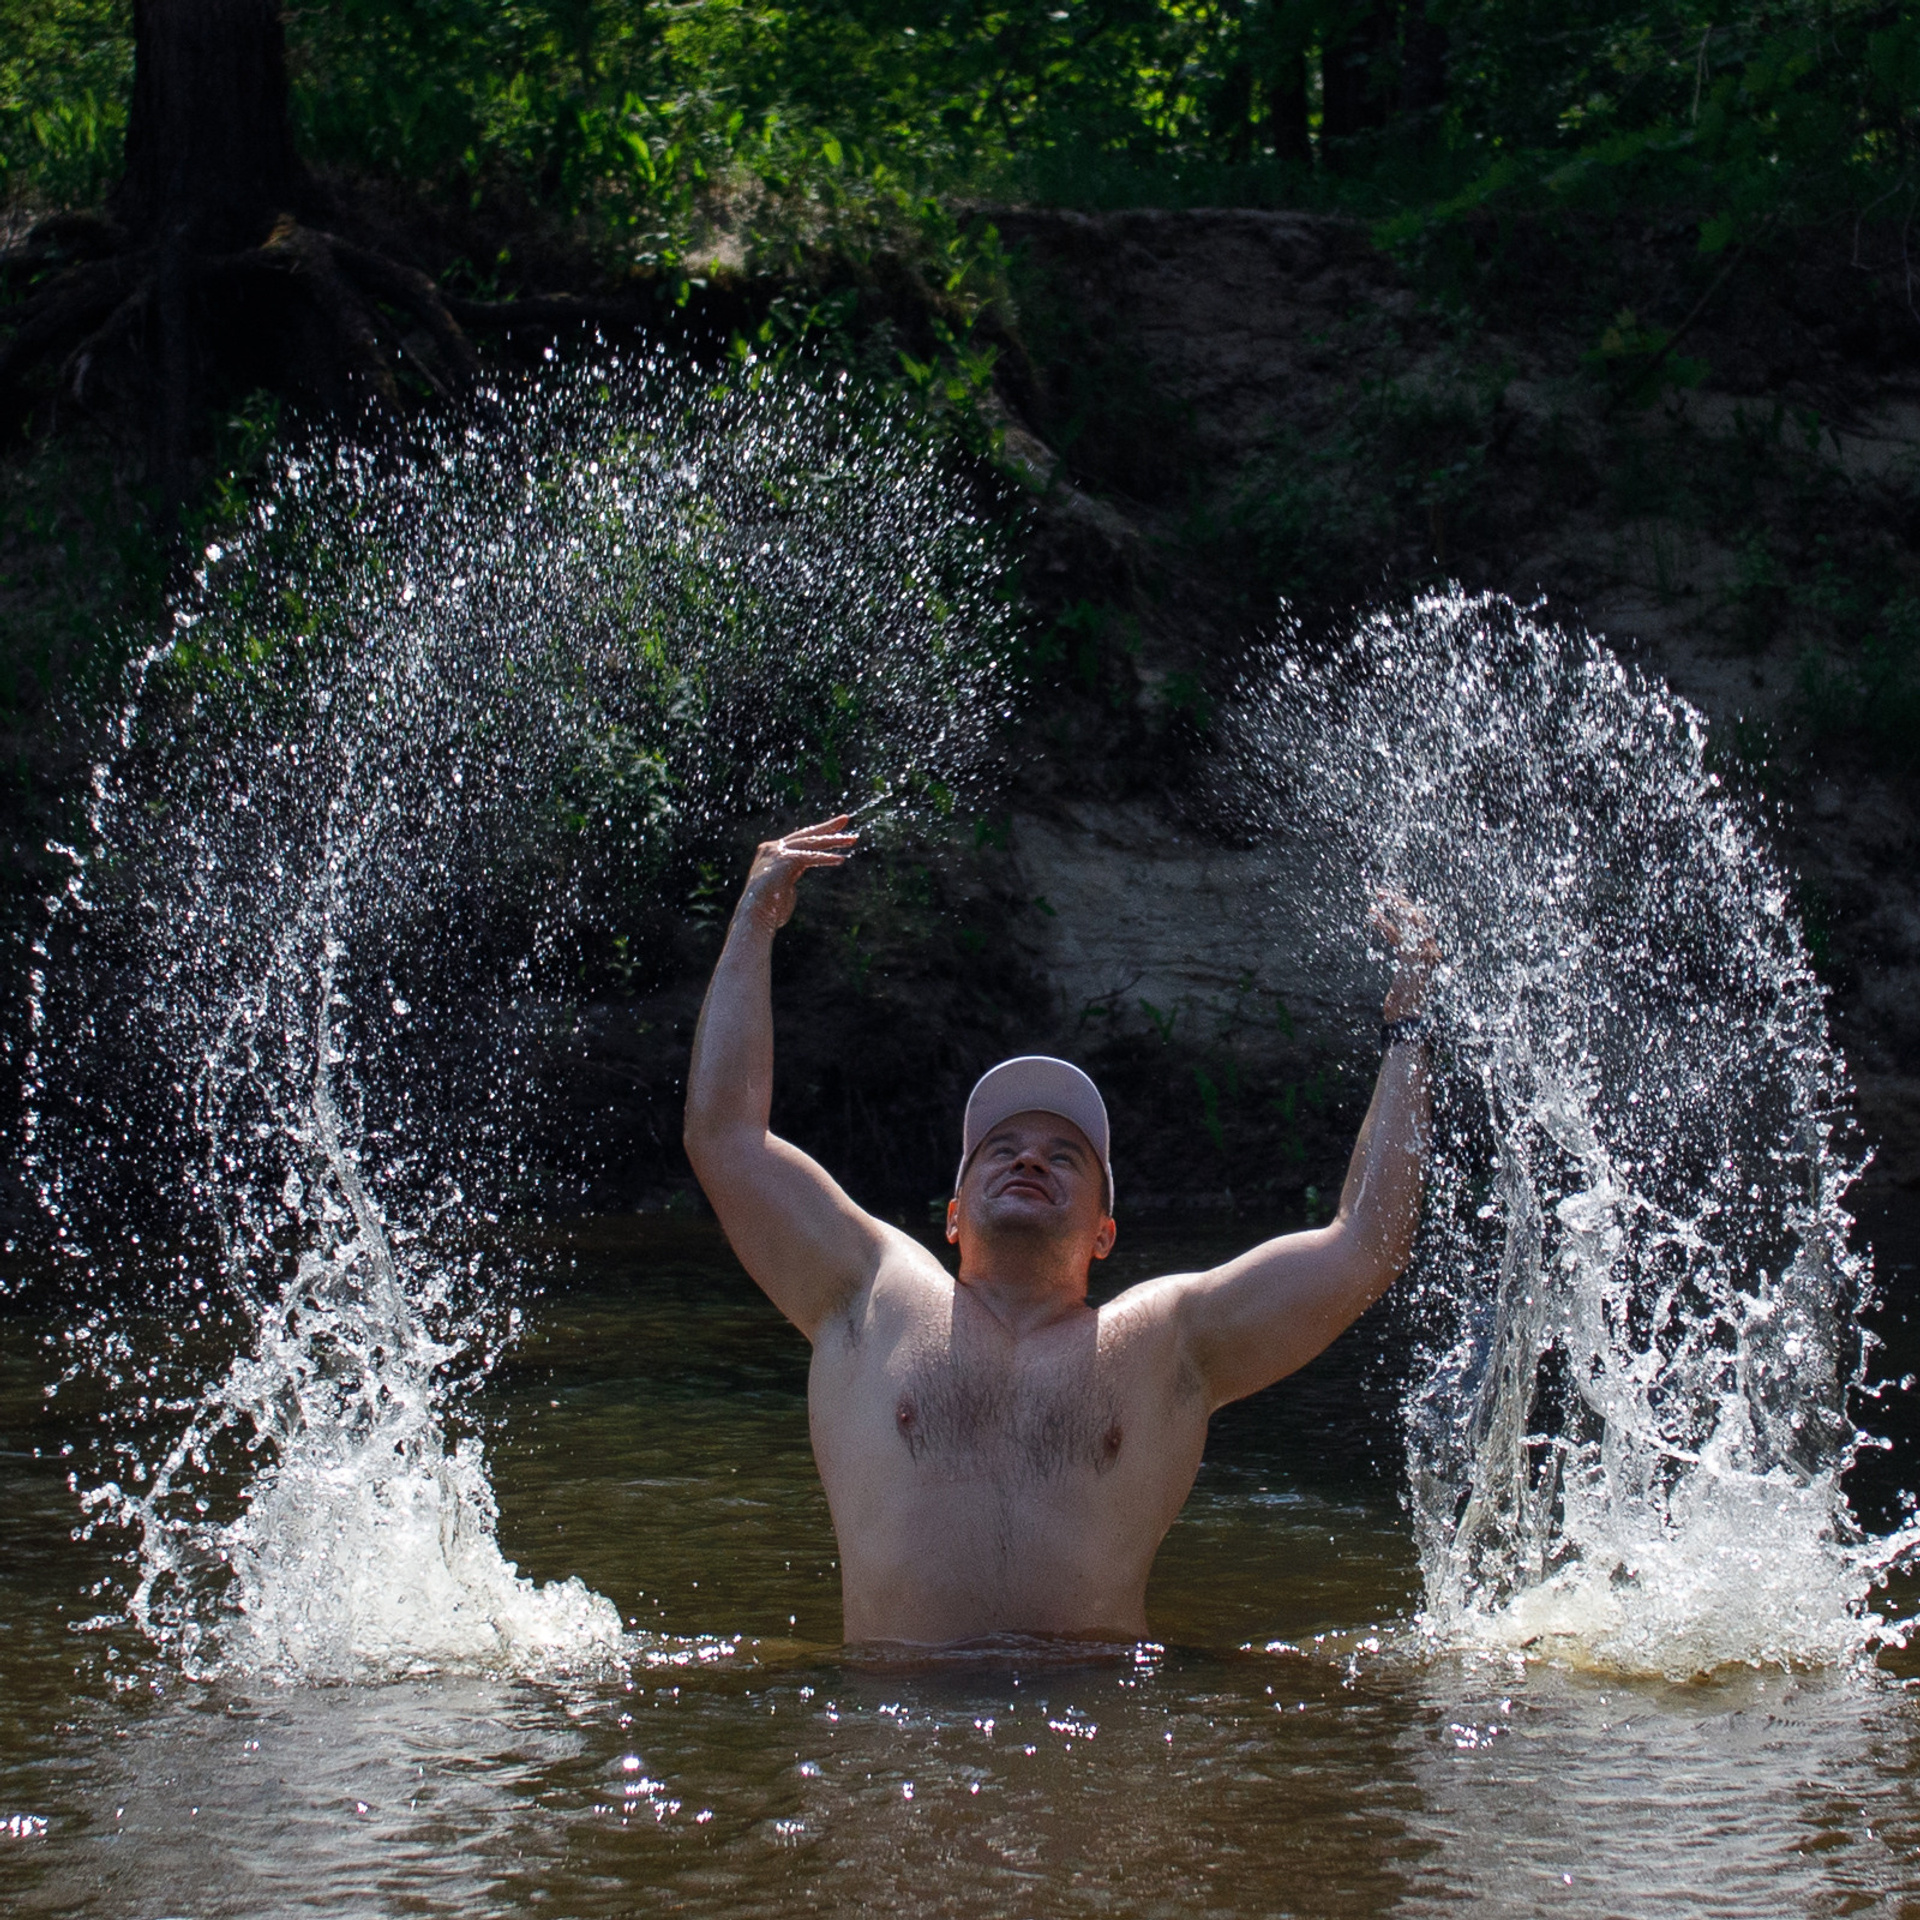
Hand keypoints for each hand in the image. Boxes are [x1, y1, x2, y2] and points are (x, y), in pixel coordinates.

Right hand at [737, 814, 857, 932]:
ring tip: (852, 840)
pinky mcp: (783, 861)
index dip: (819, 832)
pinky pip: (809, 857)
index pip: (800, 839)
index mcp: (773, 852)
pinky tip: (840, 859)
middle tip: (845, 819)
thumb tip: (800, 869)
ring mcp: (776, 853)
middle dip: (828, 827)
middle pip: (806, 834)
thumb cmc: (770, 909)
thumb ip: (792, 873)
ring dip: (832, 840)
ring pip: (810, 842)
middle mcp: (772, 848)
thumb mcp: (784, 884)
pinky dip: (825, 858)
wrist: (755, 917)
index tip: (836, 828)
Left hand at [1368, 888, 1440, 1022]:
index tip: (1390, 899)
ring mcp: (1425, 955)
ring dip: (1395, 905)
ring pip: (1413, 920)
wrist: (1408, 1022)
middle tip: (1382, 892)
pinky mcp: (1415, 960)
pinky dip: (1385, 924)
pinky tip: (1373, 915)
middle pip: (1418, 918)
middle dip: (1400, 902)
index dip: (1405, 910)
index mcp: (1428, 954)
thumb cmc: (1404, 1007)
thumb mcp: (1405, 981)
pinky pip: (1400, 935)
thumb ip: (1407, 966)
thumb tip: (1402, 962)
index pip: (1419, 925)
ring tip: (1379, 895)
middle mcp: (1430, 952)